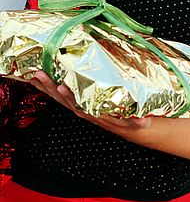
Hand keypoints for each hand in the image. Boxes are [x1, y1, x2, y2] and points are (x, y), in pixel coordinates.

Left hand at [29, 71, 151, 136]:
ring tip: (35, 74)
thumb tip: (143, 121)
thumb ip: (139, 122)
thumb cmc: (131, 121)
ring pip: (61, 98)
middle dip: (51, 88)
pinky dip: (51, 89)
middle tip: (40, 75)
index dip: (71, 97)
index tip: (63, 87)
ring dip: (47, 87)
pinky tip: (43, 80)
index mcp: (98, 114)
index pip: (82, 105)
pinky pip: (62, 96)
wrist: (131, 127)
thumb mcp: (138, 122)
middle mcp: (87, 111)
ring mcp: (82, 107)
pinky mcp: (81, 102)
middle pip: (65, 100)